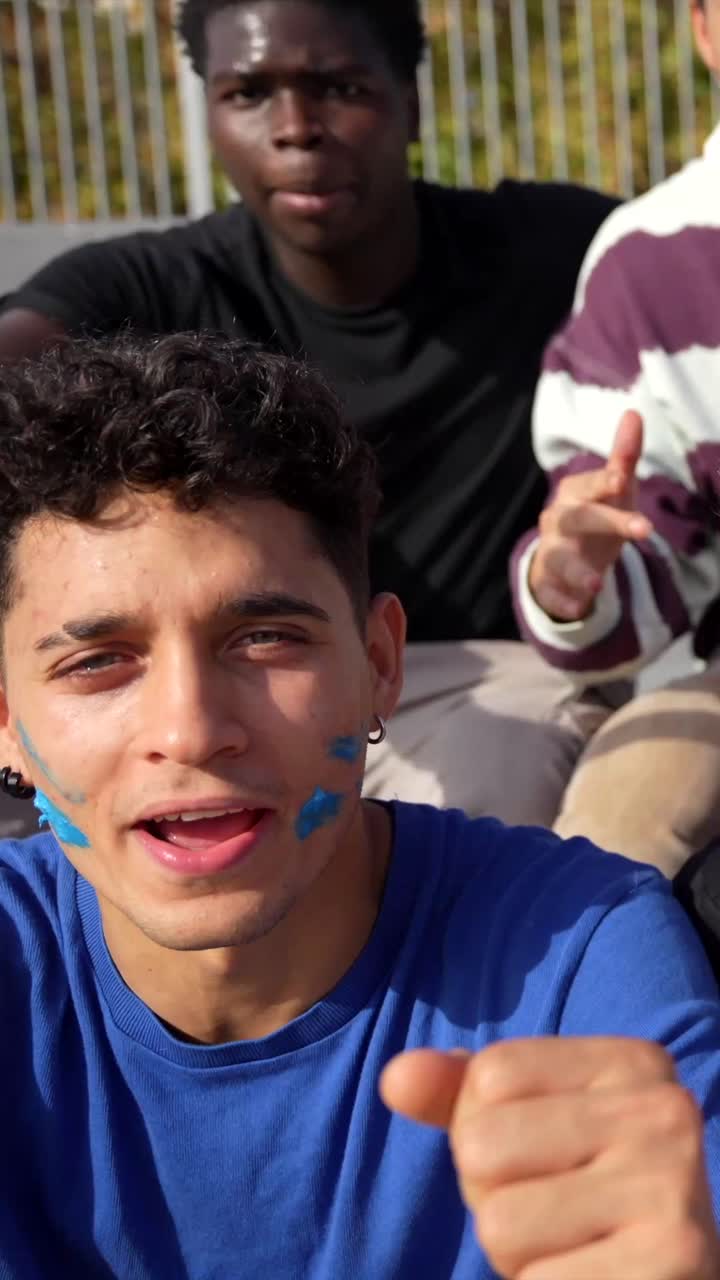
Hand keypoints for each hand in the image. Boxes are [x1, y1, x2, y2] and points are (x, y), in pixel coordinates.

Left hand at [381, 1037, 719, 1278]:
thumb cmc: (588, 1192)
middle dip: (496, 1197)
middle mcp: (664, 1111)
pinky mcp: (668, 1262)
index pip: (489, 1076)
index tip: (550, 1158)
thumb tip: (396, 1078)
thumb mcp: (531, 1125)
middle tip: (562, 1215)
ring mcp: (671, 1188)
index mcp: (632, 1062)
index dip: (486, 1128)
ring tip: (576, 1249)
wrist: (670, 1279)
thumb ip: (459, 1095)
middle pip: (482, 1148)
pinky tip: (593, 1279)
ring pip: (498, 1223)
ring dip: (519, 1255)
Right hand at [529, 410, 652, 620]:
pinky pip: (553, 594)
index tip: (620, 479)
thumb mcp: (612, 489)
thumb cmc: (594, 516)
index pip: (587, 485)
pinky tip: (580, 608)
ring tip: (596, 585)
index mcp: (572, 494)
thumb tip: (634, 413)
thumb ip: (623, 456)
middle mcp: (556, 521)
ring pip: (558, 559)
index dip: (601, 482)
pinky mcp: (549, 584)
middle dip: (607, 522)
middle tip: (644, 530)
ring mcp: (551, 553)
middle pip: (577, 519)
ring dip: (576, 571)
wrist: (563, 560)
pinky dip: (564, 602)